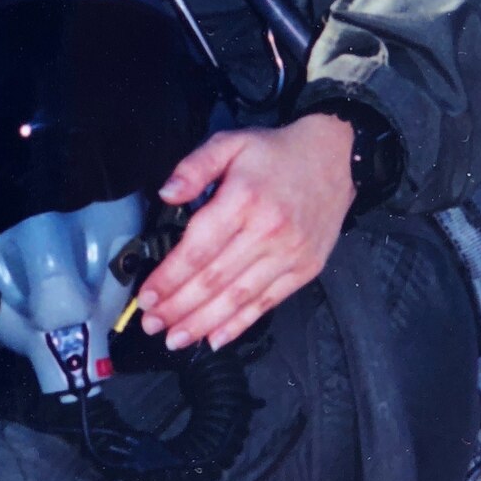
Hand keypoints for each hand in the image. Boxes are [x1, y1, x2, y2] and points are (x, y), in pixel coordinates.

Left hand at [137, 116, 355, 351]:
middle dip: (178, 307)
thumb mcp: (230, 142)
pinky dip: (240, 324)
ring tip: (176, 339)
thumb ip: (194, 167)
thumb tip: (166, 194)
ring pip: (238, 297)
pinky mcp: (305, 269)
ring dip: (203, 323)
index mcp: (243, 200)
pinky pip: (267, 303)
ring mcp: (289, 254)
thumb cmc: (276, 152)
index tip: (147, 296)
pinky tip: (216, 337)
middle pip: (214, 280)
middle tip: (152, 324)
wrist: (334, 156)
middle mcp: (267, 232)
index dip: (169, 278)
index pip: (198, 249)